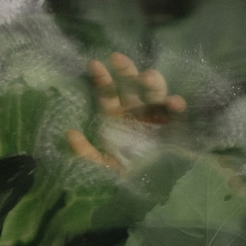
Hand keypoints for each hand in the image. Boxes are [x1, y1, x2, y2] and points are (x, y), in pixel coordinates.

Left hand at [67, 52, 187, 171]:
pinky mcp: (173, 128)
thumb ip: (84, 151)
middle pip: (131, 86)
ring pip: (155, 94)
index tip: (93, 64)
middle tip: (118, 58)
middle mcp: (135, 112)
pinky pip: (176, 115)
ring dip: (153, 83)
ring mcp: (155, 117)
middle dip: (125, 71)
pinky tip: (174, 102)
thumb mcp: (98, 164)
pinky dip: (176, 107)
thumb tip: (69, 133)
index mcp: (115, 116)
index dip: (100, 78)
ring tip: (147, 76)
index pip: (106, 93)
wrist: (146, 188)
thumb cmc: (121, 172)